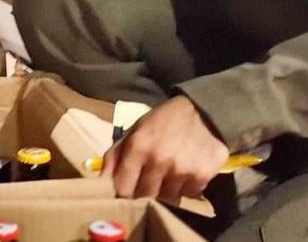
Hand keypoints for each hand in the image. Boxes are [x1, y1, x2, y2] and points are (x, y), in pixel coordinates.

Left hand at [104, 96, 229, 201]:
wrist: (205, 111)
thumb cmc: (165, 120)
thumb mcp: (136, 129)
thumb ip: (117, 154)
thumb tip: (102, 179)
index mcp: (138, 147)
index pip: (123, 188)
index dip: (123, 192)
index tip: (127, 190)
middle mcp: (158, 161)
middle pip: (145, 195)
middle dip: (145, 190)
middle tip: (151, 179)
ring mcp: (181, 170)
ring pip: (167, 196)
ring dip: (167, 188)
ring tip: (171, 171)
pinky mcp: (201, 176)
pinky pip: (188, 194)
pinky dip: (186, 186)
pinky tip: (187, 170)